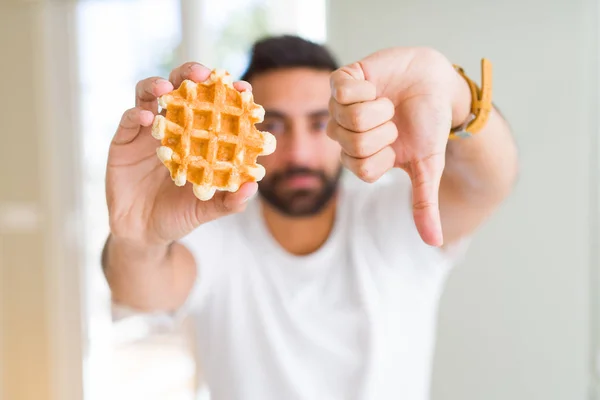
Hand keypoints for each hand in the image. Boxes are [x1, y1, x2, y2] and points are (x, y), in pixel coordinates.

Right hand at [106, 62, 256, 246]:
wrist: (144, 233)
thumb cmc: (179, 215)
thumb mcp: (207, 210)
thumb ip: (230, 201)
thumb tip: (253, 187)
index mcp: (197, 137)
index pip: (212, 106)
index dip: (227, 93)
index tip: (242, 89)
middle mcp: (173, 127)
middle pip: (180, 88)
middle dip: (190, 75)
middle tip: (202, 75)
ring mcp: (146, 131)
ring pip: (149, 95)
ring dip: (158, 85)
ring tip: (166, 88)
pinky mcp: (123, 141)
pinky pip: (128, 120)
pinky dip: (137, 114)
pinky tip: (147, 118)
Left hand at [328, 47, 469, 246]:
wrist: (437, 83)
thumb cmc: (429, 126)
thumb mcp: (428, 167)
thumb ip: (424, 203)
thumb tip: (435, 243)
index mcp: (360, 157)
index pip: (360, 169)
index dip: (384, 155)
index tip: (397, 144)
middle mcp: (345, 134)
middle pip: (353, 143)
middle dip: (384, 130)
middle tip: (393, 121)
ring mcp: (341, 107)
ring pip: (347, 116)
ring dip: (378, 108)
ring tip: (387, 103)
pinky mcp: (343, 80)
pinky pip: (342, 89)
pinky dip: (367, 87)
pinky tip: (375, 86)